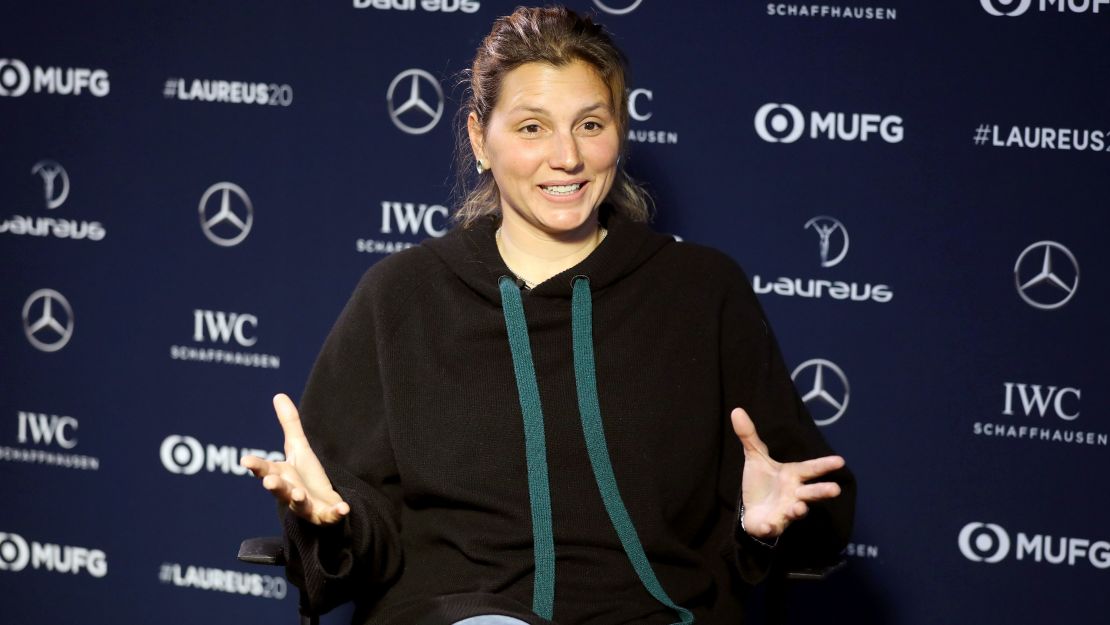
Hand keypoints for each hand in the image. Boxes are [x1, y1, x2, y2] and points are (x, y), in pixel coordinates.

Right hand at [241, 393, 349, 524]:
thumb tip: (279, 395)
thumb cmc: (306, 477)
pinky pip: (330, 516)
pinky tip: (343, 508)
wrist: (323, 505)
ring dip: (298, 500)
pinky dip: (335, 513)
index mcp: (282, 475)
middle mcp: (290, 492)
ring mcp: (306, 506)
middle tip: (268, 481)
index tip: (246, 461)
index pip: (266, 469)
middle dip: (274, 485)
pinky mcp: (324, 516)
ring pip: (299, 505)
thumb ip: (289, 424)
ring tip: (299, 495)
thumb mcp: (299, 448)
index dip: (256, 465)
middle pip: (279, 489)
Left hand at [730, 407, 844, 539]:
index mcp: (793, 475)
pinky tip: (767, 526)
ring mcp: (786, 511)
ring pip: (798, 511)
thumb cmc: (762, 483)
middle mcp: (795, 494)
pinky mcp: (774, 526)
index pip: (811, 469)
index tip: (840, 460)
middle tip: (835, 489)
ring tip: (799, 508)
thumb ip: (749, 436)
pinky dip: (770, 528)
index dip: (824, 465)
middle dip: (822, 491)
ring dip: (799, 510)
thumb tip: (736, 410)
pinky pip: (773, 528)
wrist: (753, 510)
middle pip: (811, 492)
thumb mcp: (755, 458)